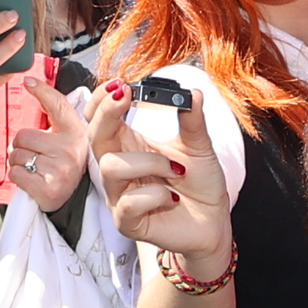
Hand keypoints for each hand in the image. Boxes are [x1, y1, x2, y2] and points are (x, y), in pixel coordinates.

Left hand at [0, 61, 92, 210]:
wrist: (72, 201)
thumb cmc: (62, 164)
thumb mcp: (65, 137)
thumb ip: (53, 112)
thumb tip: (30, 81)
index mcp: (75, 133)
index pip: (58, 105)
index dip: (42, 91)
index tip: (28, 82)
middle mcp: (70, 149)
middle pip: (22, 136)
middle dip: (20, 146)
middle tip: (34, 156)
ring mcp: (60, 170)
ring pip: (15, 156)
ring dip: (18, 162)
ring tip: (34, 168)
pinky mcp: (47, 188)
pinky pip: (15, 173)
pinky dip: (17, 177)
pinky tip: (31, 180)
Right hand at [92, 87, 231, 271]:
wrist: (213, 223)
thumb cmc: (200, 184)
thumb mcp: (199, 147)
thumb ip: (193, 120)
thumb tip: (192, 93)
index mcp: (130, 145)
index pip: (102, 119)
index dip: (103, 100)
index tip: (120, 84)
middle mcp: (120, 168)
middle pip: (94, 137)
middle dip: (106, 114)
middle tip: (125, 96)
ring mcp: (120, 195)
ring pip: (111, 167)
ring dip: (149, 162)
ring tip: (177, 170)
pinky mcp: (127, 222)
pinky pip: (128, 203)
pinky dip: (156, 195)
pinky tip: (173, 198)